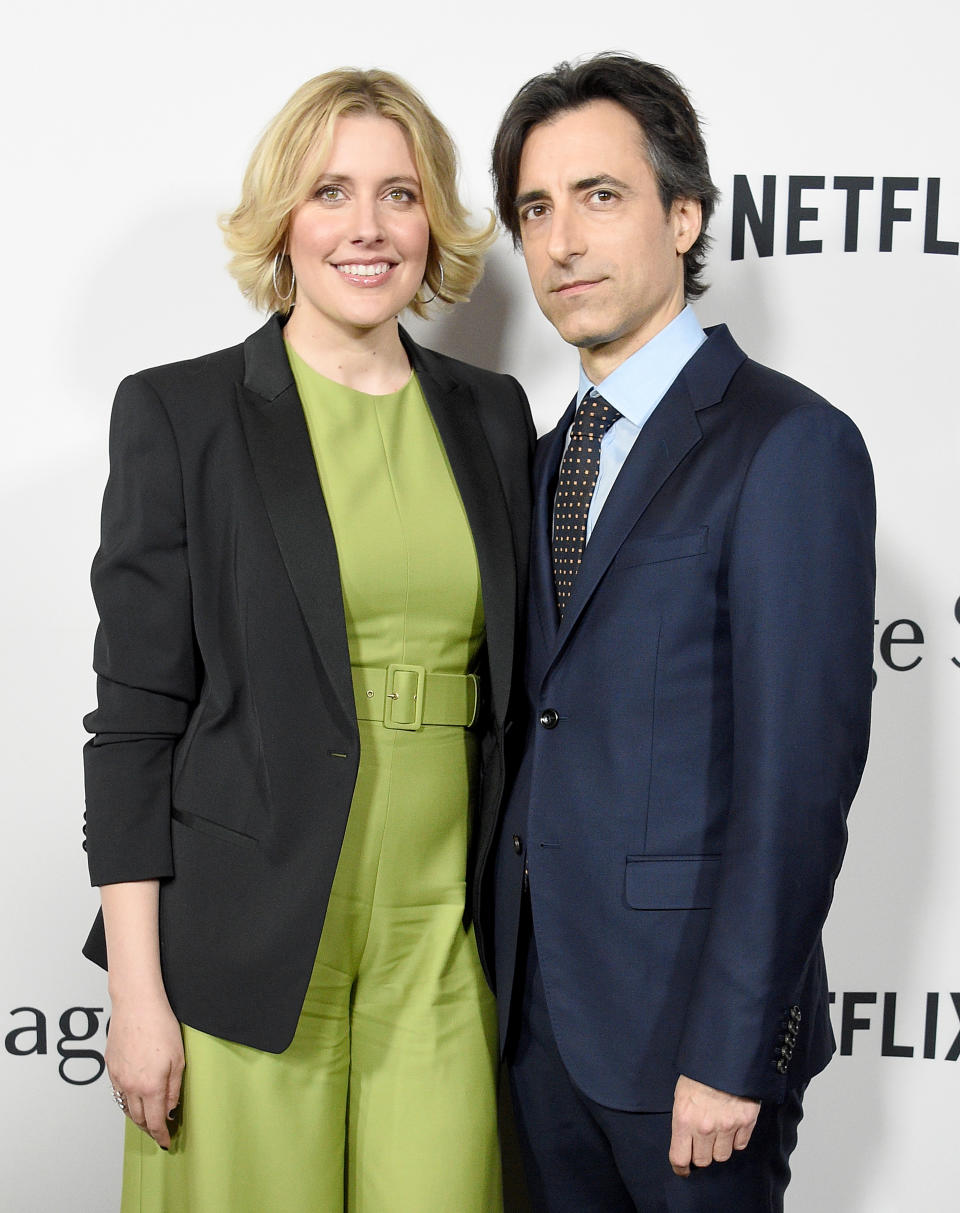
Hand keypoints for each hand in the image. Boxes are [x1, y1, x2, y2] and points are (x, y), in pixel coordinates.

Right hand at [106, 991, 183, 1149]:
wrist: (136, 1004)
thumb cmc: (161, 1026)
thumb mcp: (178, 1059)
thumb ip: (174, 1088)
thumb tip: (170, 1109)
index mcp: (150, 1086)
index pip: (154, 1122)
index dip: (160, 1135)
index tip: (165, 1142)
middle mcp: (130, 1086)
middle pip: (138, 1118)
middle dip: (149, 1128)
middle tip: (158, 1133)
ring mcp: (117, 1077)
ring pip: (126, 1107)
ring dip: (137, 1117)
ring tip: (148, 1120)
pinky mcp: (110, 1067)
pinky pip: (118, 1092)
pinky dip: (127, 1101)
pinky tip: (135, 1098)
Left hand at [668, 1074, 759, 1176]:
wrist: (725, 1055)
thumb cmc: (699, 1072)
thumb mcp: (681, 1094)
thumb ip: (683, 1120)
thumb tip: (684, 1140)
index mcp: (684, 1119)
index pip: (679, 1157)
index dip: (680, 1168)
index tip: (683, 1170)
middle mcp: (705, 1127)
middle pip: (703, 1161)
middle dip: (701, 1155)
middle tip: (701, 1144)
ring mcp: (727, 1125)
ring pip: (722, 1156)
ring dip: (719, 1148)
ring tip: (718, 1133)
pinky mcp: (746, 1122)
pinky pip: (740, 1145)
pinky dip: (736, 1140)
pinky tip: (732, 1127)